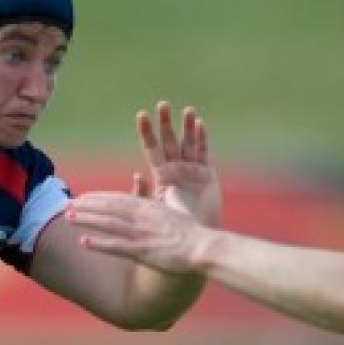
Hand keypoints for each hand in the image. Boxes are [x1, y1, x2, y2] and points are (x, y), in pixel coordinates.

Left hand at [68, 191, 207, 274]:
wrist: (203, 248)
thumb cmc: (194, 231)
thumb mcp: (181, 209)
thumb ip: (172, 198)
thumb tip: (170, 188)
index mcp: (149, 207)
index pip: (118, 199)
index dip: (98, 198)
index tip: (83, 197)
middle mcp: (141, 217)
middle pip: (108, 208)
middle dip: (86, 206)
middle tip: (66, 205)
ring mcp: (140, 233)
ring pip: (107, 224)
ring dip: (86, 220)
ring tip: (67, 218)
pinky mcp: (142, 251)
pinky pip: (115, 246)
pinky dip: (98, 244)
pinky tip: (83, 242)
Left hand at [133, 102, 220, 224]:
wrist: (193, 240)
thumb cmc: (169, 228)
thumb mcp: (152, 210)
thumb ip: (143, 194)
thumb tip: (136, 174)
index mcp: (161, 175)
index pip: (152, 148)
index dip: (147, 132)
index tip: (141, 115)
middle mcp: (176, 169)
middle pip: (169, 141)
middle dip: (165, 123)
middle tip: (162, 104)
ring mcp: (192, 171)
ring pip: (188, 143)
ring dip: (187, 127)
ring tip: (186, 109)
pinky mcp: (207, 176)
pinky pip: (204, 153)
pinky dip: (202, 138)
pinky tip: (200, 124)